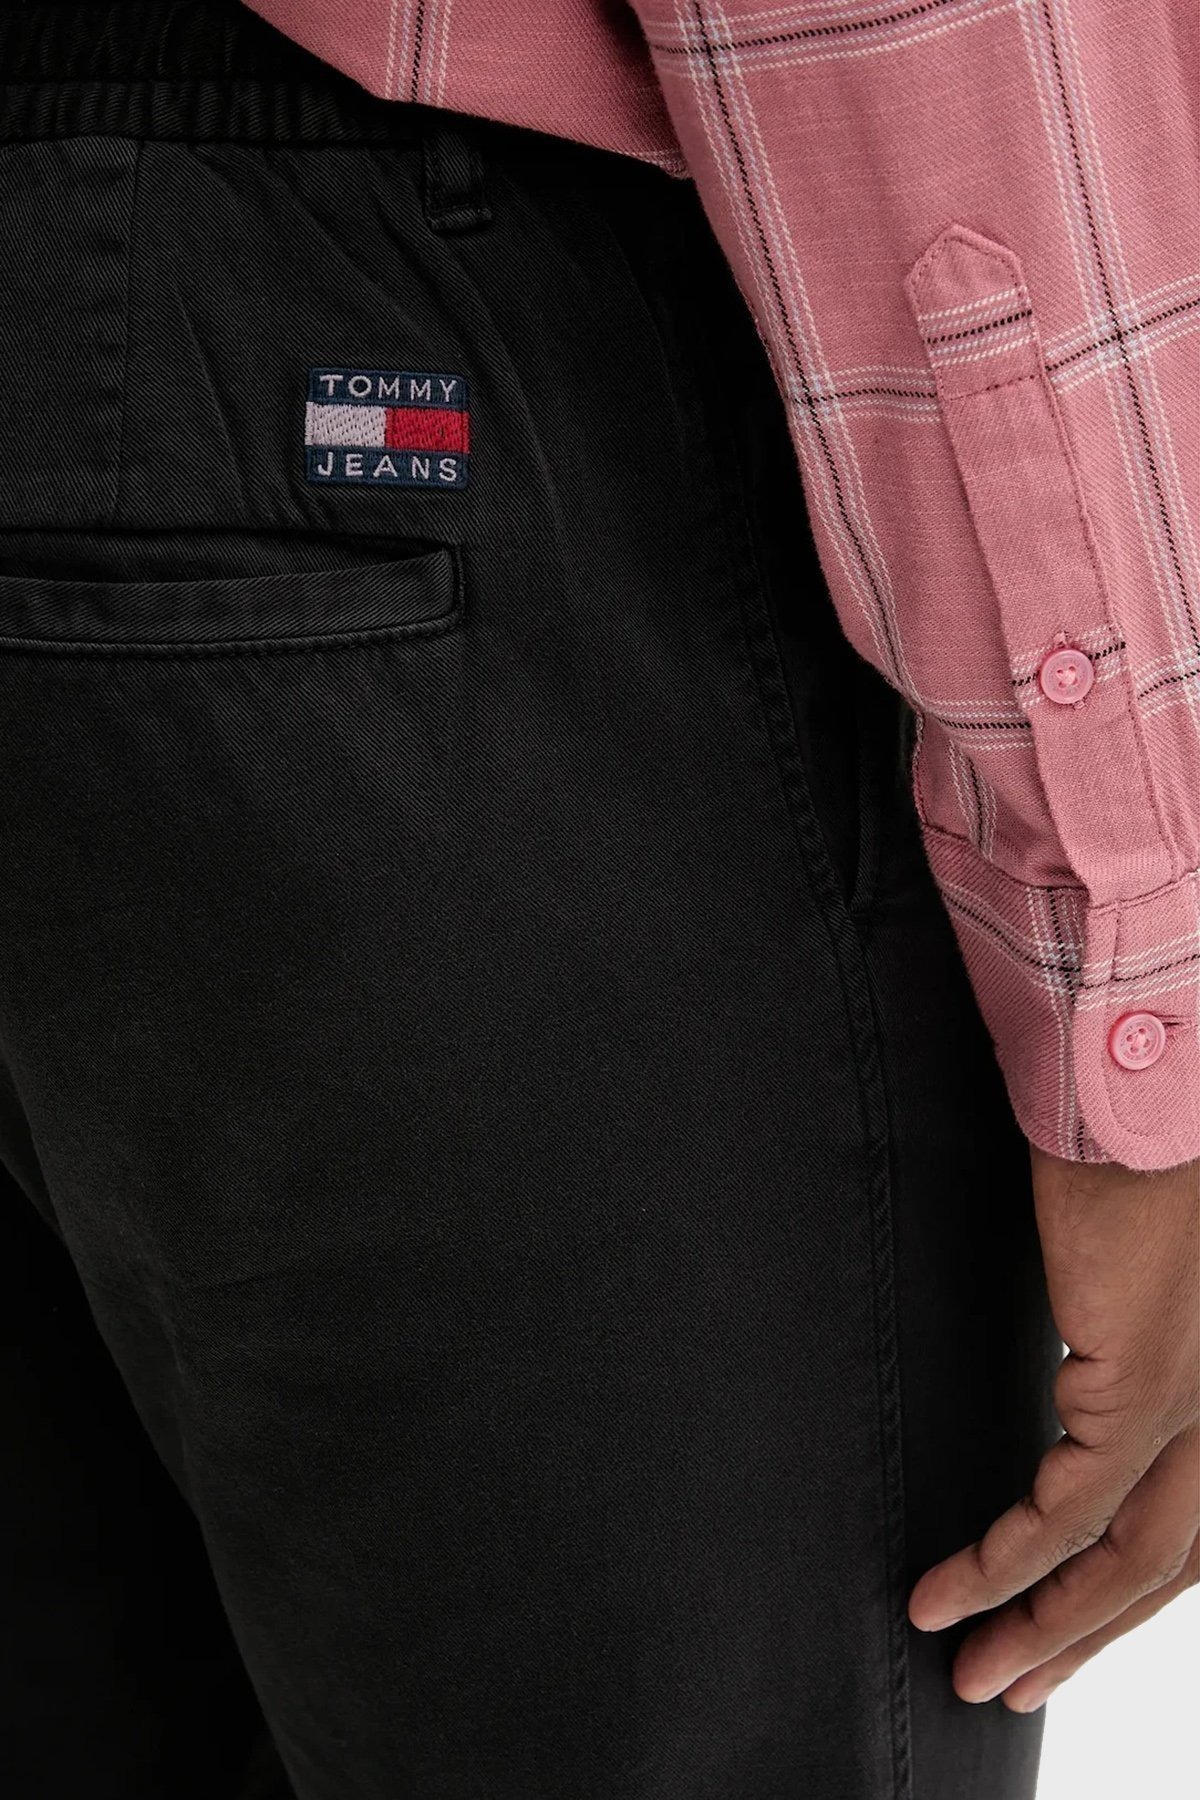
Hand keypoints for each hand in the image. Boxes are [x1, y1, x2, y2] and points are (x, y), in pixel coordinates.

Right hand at [909, 1146, 1198, 1711]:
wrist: (1130, 1085)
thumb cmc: (1125, 1156)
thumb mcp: (1134, 1278)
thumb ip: (1114, 1349)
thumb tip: (1061, 1394)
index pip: (1191, 1524)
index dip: (1124, 1592)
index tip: (1054, 1628)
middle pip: (1170, 1563)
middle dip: (1082, 1634)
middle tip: (1011, 1685)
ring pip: (1130, 1558)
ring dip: (1042, 1623)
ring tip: (971, 1668)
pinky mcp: (1140, 1381)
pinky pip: (1070, 1507)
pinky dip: (1006, 1562)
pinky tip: (954, 1592)